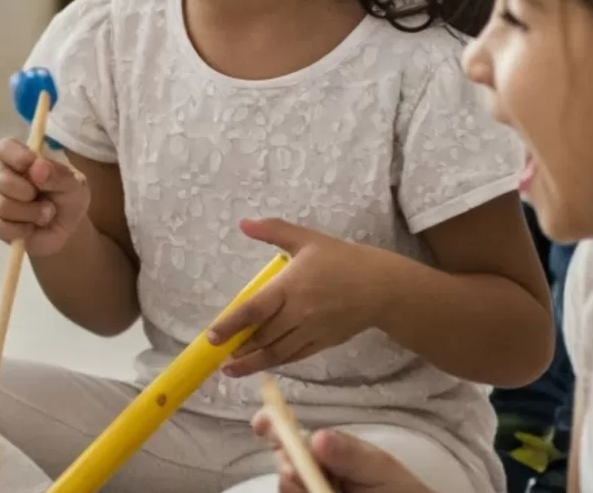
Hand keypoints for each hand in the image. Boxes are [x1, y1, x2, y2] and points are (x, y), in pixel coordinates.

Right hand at [0, 135, 89, 256]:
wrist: (66, 231)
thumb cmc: (68, 199)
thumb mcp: (75, 185)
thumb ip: (59, 175)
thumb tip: (37, 167)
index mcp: (18, 157)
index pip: (5, 148)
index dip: (18, 157)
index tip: (35, 166)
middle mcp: (0, 174)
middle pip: (2, 180)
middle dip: (29, 194)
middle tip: (47, 200)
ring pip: (2, 205)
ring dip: (30, 214)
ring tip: (45, 216)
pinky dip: (20, 230)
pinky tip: (30, 228)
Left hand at [208, 219, 384, 376]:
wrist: (381, 287)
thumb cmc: (341, 260)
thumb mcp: (306, 238)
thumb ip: (273, 231)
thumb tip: (243, 224)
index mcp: (289, 287)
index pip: (253, 310)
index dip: (231, 325)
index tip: (212, 337)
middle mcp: (297, 314)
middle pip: (262, 336)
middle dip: (238, 348)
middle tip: (217, 354)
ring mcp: (311, 331)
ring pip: (277, 352)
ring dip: (253, 362)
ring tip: (232, 368)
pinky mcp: (323, 342)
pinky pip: (295, 356)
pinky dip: (277, 361)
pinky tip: (264, 363)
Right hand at [244, 417, 436, 492]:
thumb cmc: (399, 490)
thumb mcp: (379, 468)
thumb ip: (350, 454)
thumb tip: (317, 436)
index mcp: (325, 449)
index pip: (290, 432)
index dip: (271, 423)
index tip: (262, 424)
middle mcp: (311, 469)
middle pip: (282, 461)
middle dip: (288, 465)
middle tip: (301, 473)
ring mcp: (309, 489)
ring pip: (286, 487)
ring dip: (298, 488)